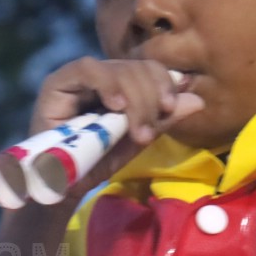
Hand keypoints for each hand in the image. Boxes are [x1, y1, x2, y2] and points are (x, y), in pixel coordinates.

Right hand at [31, 57, 203, 203]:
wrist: (60, 188)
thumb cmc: (97, 163)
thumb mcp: (136, 141)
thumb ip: (163, 119)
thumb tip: (198, 100)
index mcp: (121, 84)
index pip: (148, 68)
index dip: (164, 80)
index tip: (172, 106)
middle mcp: (101, 76)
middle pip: (135, 67)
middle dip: (149, 97)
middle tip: (149, 132)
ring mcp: (77, 77)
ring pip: (116, 68)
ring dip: (133, 99)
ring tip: (135, 132)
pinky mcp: (57, 83)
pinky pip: (86, 70)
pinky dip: (107, 84)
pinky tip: (116, 106)